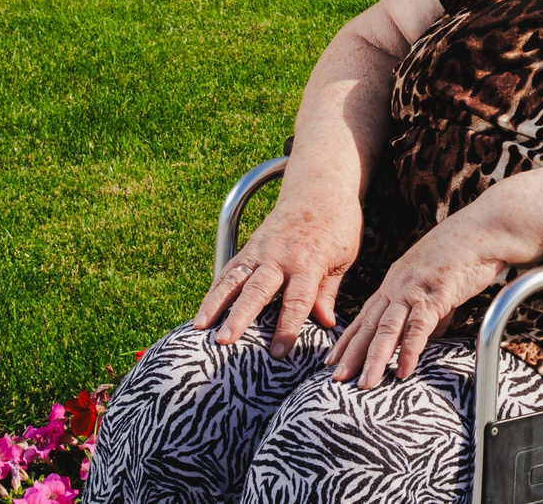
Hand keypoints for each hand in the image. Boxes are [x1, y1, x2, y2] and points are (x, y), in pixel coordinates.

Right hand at [194, 193, 362, 357]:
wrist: (320, 190)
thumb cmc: (338, 228)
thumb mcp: (343, 258)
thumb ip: (328, 291)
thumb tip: (326, 324)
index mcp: (309, 262)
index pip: (297, 300)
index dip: (287, 327)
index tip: (277, 353)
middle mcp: (280, 257)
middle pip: (257, 290)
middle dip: (240, 317)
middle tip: (225, 341)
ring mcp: (260, 251)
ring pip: (235, 279)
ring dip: (215, 304)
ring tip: (199, 328)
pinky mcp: (249, 248)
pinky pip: (229, 271)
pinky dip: (214, 292)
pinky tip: (202, 314)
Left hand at [329, 211, 514, 389]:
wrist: (485, 228)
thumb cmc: (464, 252)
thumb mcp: (437, 282)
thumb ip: (430, 310)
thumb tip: (428, 337)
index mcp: (396, 281)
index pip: (366, 315)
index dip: (349, 339)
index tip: (332, 360)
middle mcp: (399, 285)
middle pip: (370, 324)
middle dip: (352, 353)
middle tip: (336, 378)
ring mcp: (416, 288)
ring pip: (388, 328)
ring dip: (374, 358)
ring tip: (365, 384)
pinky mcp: (437, 293)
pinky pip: (419, 326)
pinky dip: (409, 350)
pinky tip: (403, 370)